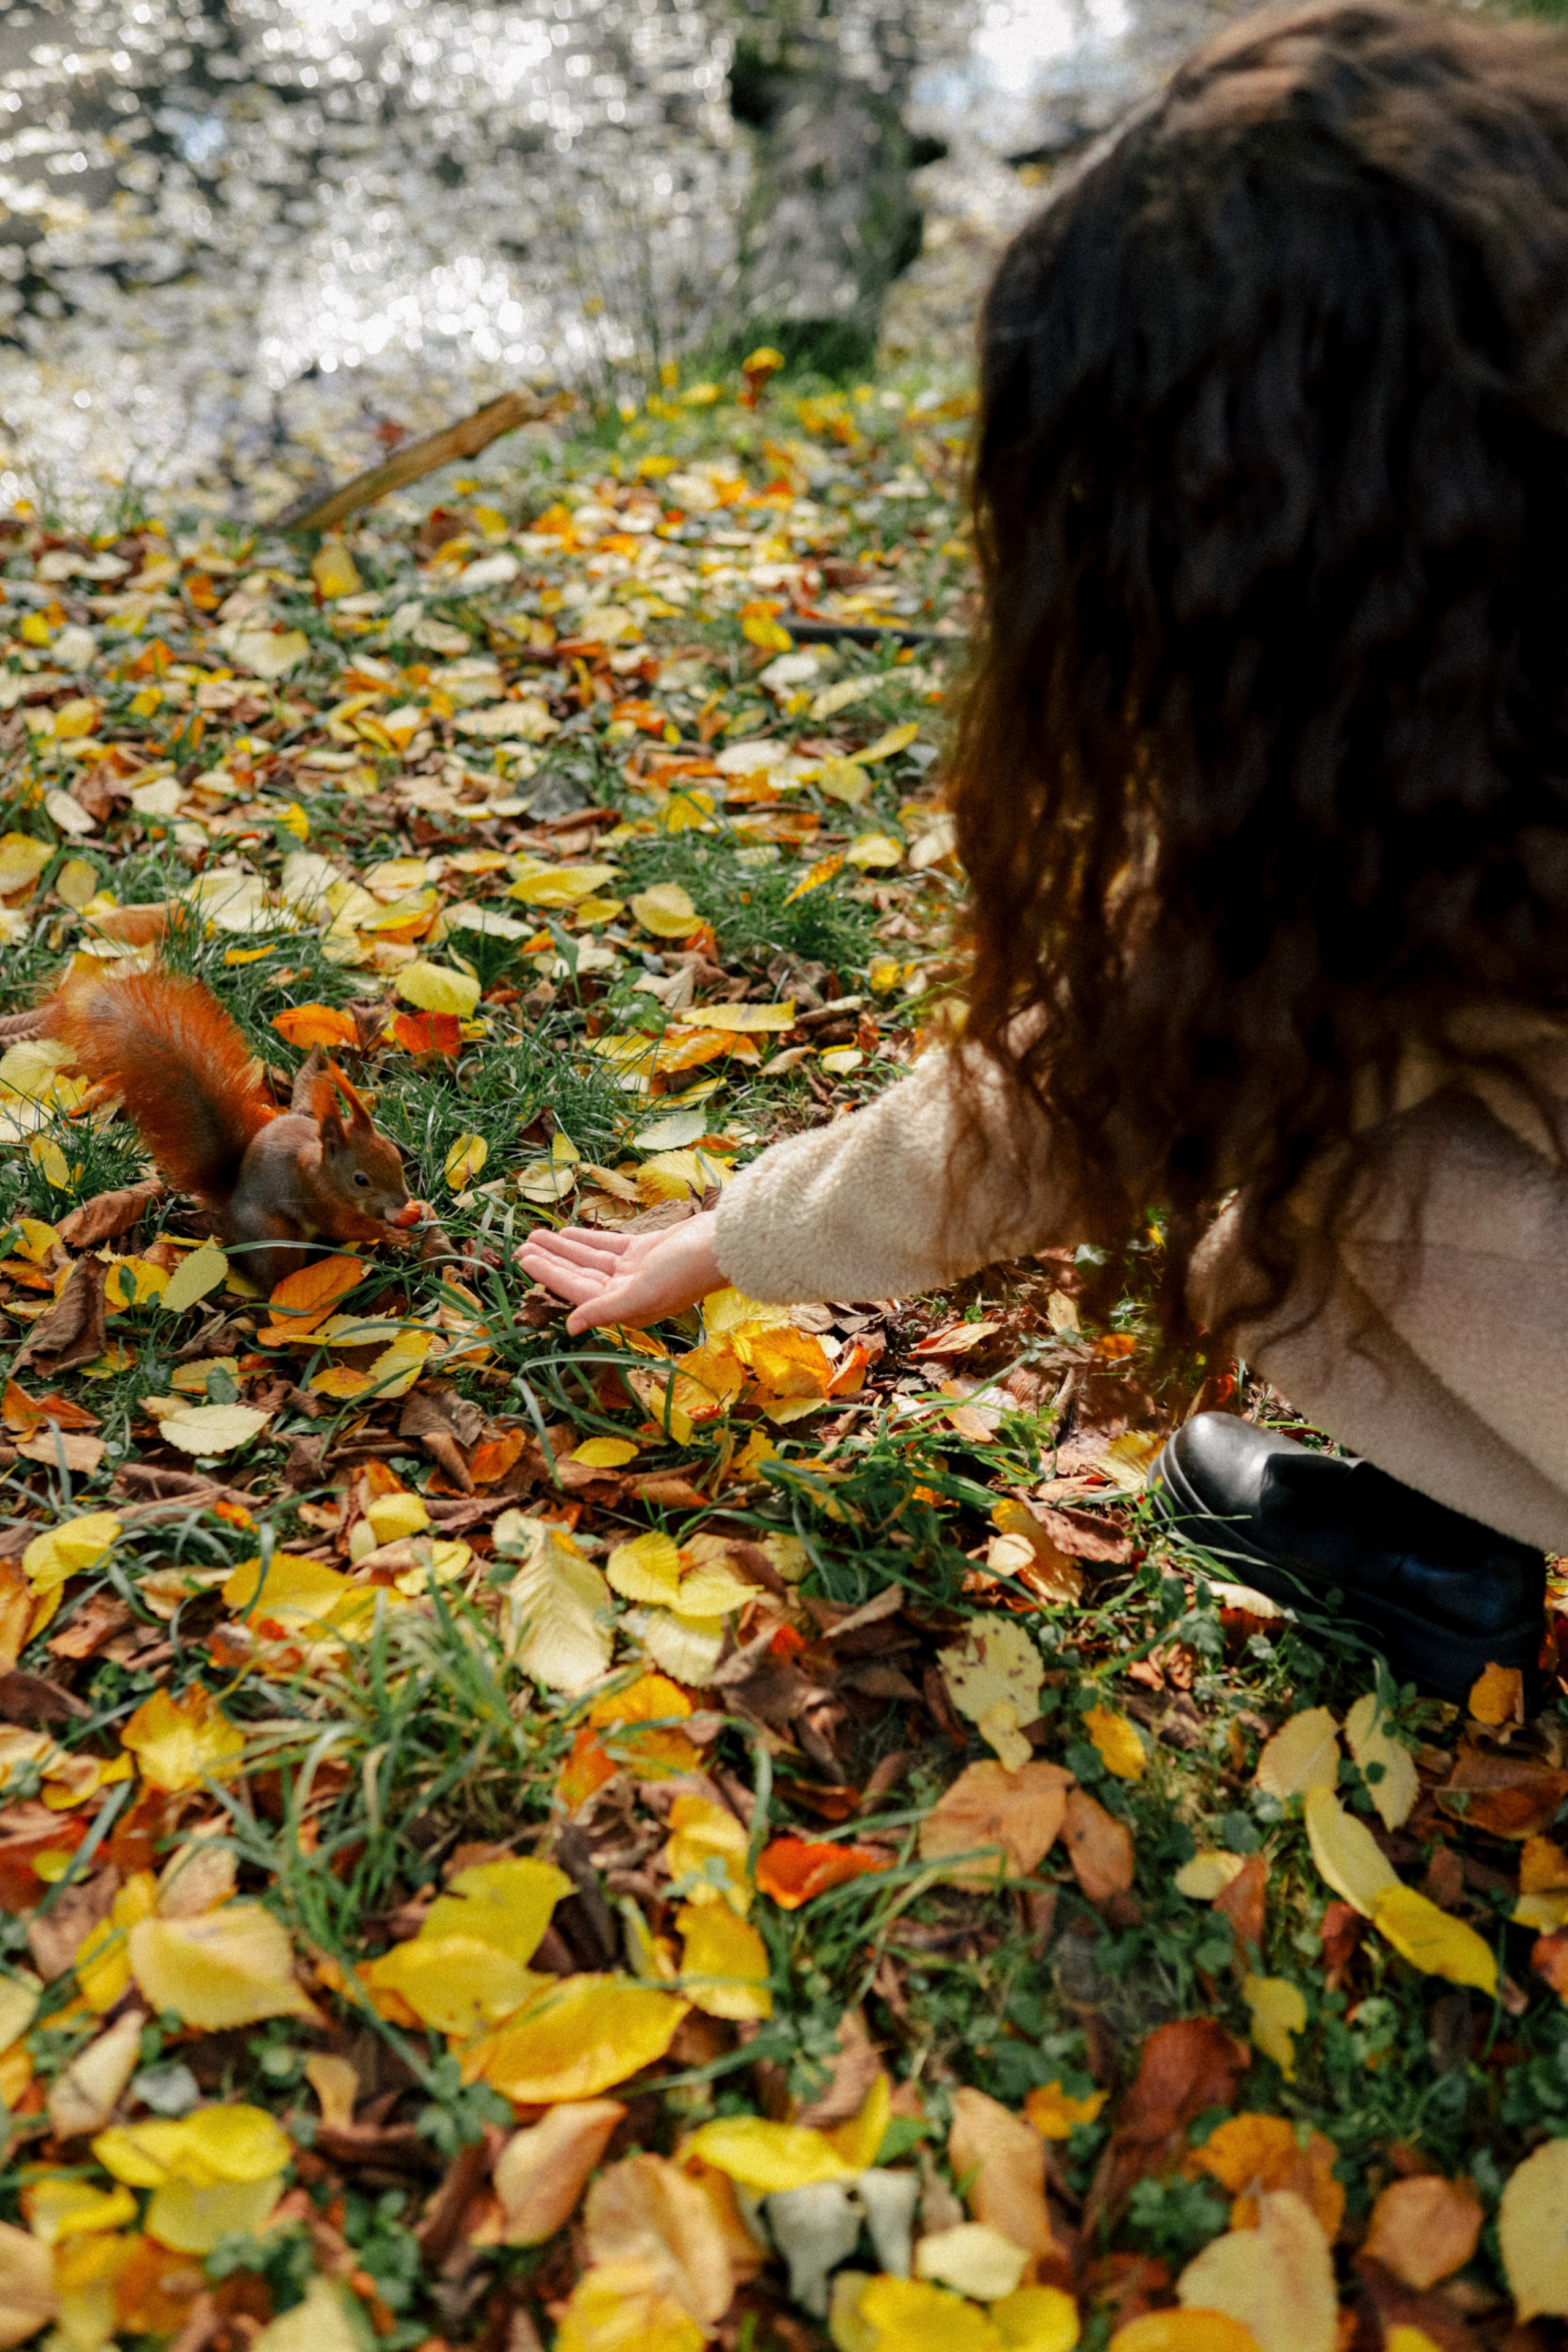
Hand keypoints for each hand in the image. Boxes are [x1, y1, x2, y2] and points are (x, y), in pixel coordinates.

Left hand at [517, 1209, 723, 1334]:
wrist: (723, 1245)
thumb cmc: (686, 1271)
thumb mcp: (642, 1294)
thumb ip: (604, 1310)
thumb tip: (570, 1326)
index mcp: (625, 1307)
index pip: (576, 1290)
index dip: (549, 1274)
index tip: (524, 1258)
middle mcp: (627, 1292)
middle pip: (579, 1274)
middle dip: (550, 1260)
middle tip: (521, 1245)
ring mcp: (636, 1271)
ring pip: (589, 1258)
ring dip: (564, 1247)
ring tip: (536, 1235)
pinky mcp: (645, 1251)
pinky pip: (608, 1246)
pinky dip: (587, 1239)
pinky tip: (567, 1232)